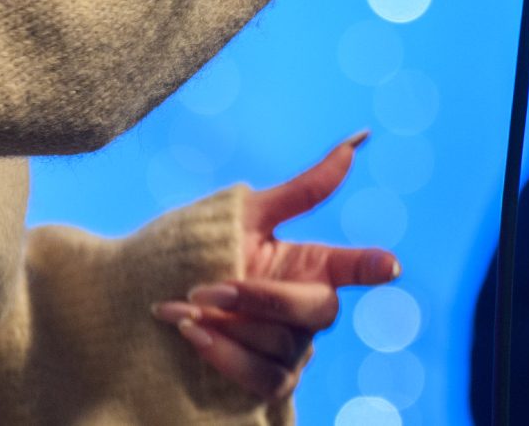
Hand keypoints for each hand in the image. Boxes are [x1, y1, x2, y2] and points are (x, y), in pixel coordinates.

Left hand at [153, 132, 397, 402]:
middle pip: (318, 310)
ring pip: (284, 346)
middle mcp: (304, 311)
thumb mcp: (242, 216)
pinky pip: (262, 377)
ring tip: (186, 307)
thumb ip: (301, 191)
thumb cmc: (195, 250)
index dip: (369, 265)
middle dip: (265, 298)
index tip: (388, 265)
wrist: (140, 296)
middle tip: (212, 289)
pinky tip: (192, 334)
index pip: (350, 266)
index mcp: (307, 265)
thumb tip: (354, 144)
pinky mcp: (264, 383)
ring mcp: (288, 350)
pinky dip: (226, 356)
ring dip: (231, 327)